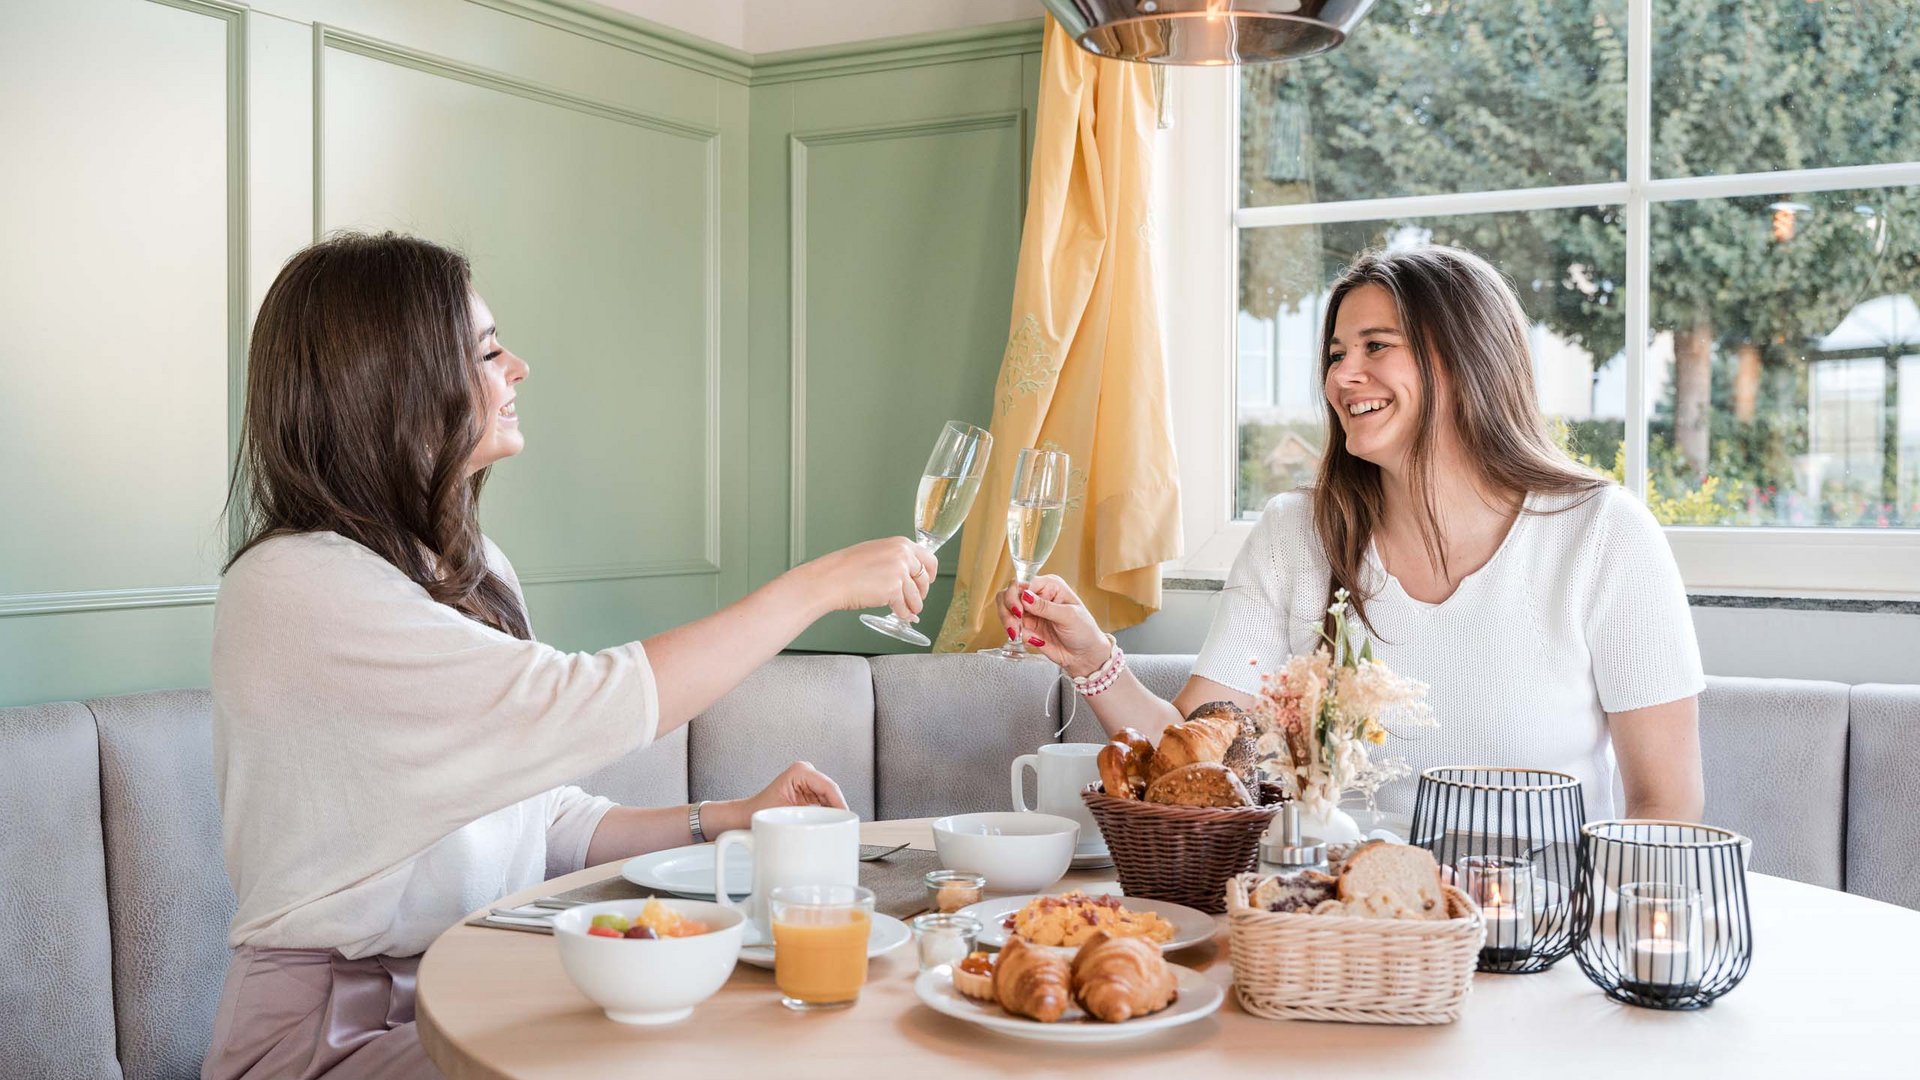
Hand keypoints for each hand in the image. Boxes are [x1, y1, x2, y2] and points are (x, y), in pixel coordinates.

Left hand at [702, 761, 848, 835]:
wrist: (744, 816)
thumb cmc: (757, 813)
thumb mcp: (784, 816)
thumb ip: (808, 819)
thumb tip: (828, 827)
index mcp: (800, 771)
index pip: (829, 787)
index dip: (841, 805)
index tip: (847, 820)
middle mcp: (806, 772)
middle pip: (833, 793)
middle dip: (840, 810)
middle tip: (847, 830)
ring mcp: (808, 781)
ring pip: (832, 799)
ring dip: (835, 814)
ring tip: (841, 830)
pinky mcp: (809, 792)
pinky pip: (826, 803)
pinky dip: (829, 815)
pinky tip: (832, 826)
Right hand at [793, 537, 937, 622]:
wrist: (831, 578)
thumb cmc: (846, 568)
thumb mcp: (875, 552)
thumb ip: (895, 559)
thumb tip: (907, 574)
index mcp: (900, 544)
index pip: (929, 558)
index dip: (930, 573)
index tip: (928, 580)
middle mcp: (903, 556)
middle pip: (924, 579)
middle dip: (921, 593)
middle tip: (916, 600)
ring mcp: (899, 572)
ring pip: (916, 597)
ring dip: (913, 607)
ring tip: (907, 611)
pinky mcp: (893, 590)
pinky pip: (905, 608)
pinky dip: (904, 614)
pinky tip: (900, 615)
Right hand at [996, 575, 1111, 676]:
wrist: (1085, 655)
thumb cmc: (1084, 631)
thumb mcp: (1069, 616)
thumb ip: (1045, 607)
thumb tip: (1025, 596)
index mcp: (1050, 585)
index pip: (1023, 582)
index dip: (1015, 596)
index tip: (1018, 612)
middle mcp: (1037, 595)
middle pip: (1008, 594)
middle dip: (1007, 610)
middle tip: (1014, 626)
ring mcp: (1030, 611)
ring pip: (1005, 609)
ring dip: (1008, 622)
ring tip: (1018, 634)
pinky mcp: (1026, 627)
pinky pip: (1011, 627)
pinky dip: (1016, 634)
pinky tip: (1033, 640)